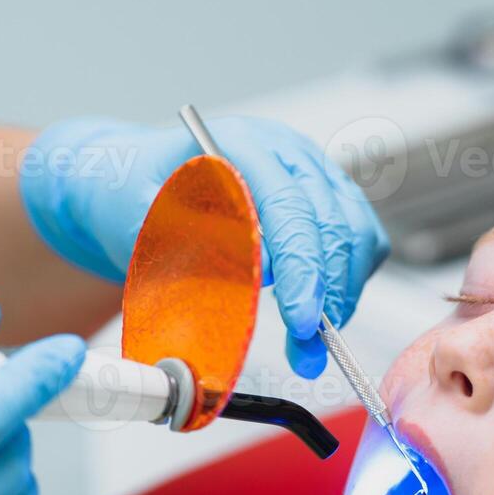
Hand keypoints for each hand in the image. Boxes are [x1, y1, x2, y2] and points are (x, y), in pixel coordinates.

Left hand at [19, 115, 389, 376]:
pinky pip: (362, 238)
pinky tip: (325, 311)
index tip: (301, 319)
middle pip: (333, 221)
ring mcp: (311, 172)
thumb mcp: (141, 218)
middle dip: (326, 293)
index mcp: (238, 144)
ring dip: (343, 293)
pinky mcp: (325, 199)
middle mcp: (284, 151)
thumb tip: (262, 270)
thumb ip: (198, 239)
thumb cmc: (131, 197)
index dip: (302, 266)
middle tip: (308, 350)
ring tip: (313, 343)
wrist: (131, 185)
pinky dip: (352, 280)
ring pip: (356, 232)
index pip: (289, 205)